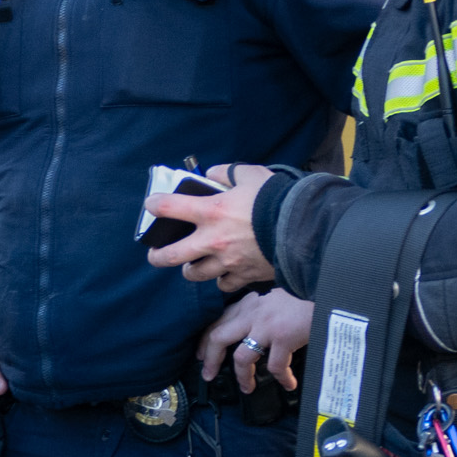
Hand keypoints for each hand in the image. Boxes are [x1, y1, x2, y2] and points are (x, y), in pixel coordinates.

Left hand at [145, 174, 276, 290]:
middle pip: (171, 256)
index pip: (170, 207)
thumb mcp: (252, 175)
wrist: (305, 230)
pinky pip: (224, 284)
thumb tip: (213, 173)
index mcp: (212, 212)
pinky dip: (222, 279)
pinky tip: (224, 273)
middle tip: (155, 254)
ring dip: (191, 269)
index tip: (151, 205)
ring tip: (193, 265)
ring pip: (195, 274)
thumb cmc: (278, 199)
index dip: (155, 205)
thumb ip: (228, 173)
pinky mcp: (244, 276)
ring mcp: (226, 262)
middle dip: (158, 256)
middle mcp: (213, 240)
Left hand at [196, 287, 315, 392]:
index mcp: (250, 303)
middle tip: (207, 375)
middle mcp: (253, 312)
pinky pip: (274, 366)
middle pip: (218, 337)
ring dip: (242, 376)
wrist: (327, 298)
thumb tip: (249, 332)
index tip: (201, 354)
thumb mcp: (275, 300)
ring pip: (241, 357)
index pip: (219, 320)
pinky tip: (288, 384)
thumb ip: (260, 311)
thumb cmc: (304, 301)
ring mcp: (267, 325)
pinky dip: (282, 378)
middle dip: (210, 358)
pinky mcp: (283, 338)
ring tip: (247, 388)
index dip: (206, 340)